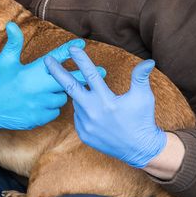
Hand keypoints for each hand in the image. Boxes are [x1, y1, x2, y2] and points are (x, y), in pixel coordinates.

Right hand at [0, 22, 98, 134]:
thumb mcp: (4, 62)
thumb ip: (13, 43)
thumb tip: (12, 24)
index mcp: (31, 72)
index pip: (53, 59)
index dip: (68, 51)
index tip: (82, 44)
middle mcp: (37, 88)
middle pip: (68, 81)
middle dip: (85, 76)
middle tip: (104, 71)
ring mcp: (39, 105)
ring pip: (61, 98)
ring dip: (59, 93)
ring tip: (46, 91)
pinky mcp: (39, 118)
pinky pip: (54, 111)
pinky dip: (51, 107)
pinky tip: (40, 104)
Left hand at [44, 47, 166, 167]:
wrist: (140, 149)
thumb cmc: (142, 120)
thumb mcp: (144, 97)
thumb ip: (140, 77)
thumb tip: (148, 61)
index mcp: (106, 101)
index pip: (91, 75)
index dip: (81, 60)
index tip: (72, 48)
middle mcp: (93, 113)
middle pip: (70, 87)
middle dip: (57, 72)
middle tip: (47, 60)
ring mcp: (86, 125)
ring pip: (77, 103)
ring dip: (81, 96)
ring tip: (94, 98)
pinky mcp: (84, 135)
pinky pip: (78, 117)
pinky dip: (83, 111)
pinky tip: (95, 114)